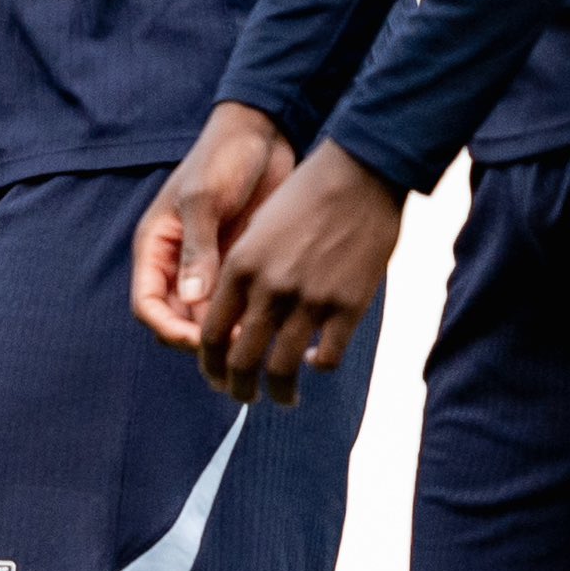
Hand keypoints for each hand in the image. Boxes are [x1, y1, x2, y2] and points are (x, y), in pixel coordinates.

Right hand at [132, 104, 295, 349]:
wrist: (263, 133)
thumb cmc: (224, 157)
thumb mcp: (205, 198)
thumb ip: (198, 248)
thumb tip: (192, 298)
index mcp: (156, 245)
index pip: (148, 304)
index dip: (168, 328)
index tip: (200, 338)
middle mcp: (178, 262)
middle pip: (179, 320)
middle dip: (202, 338)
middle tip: (238, 343)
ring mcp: (209, 265)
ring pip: (209, 318)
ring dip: (227, 332)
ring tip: (256, 337)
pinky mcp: (238, 264)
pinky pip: (236, 303)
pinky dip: (247, 318)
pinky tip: (271, 323)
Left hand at [198, 139, 402, 408]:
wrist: (359, 172)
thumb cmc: (307, 193)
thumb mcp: (260, 228)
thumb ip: (245, 272)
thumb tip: (234, 317)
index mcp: (241, 265)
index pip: (210, 334)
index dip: (210, 364)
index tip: (217, 377)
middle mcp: (270, 287)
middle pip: (241, 361)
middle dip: (239, 389)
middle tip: (244, 398)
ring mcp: (309, 299)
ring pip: (282, 370)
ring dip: (279, 392)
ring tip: (283, 397)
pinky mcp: (347, 306)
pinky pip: (326, 358)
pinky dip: (318, 367)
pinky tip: (317, 361)